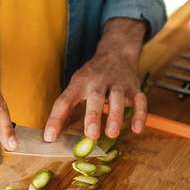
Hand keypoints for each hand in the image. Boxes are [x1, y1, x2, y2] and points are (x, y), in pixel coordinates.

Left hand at [44, 18, 147, 141]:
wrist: (116, 52)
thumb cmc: (92, 76)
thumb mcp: (76, 86)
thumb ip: (67, 109)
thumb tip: (52, 132)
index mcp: (79, 84)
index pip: (64, 101)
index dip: (55, 119)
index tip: (49, 137)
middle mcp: (97, 82)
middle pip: (95, 97)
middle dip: (93, 116)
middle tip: (91, 135)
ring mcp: (117, 84)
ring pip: (117, 98)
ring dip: (115, 115)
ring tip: (112, 133)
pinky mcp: (133, 88)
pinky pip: (139, 100)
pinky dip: (140, 114)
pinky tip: (137, 129)